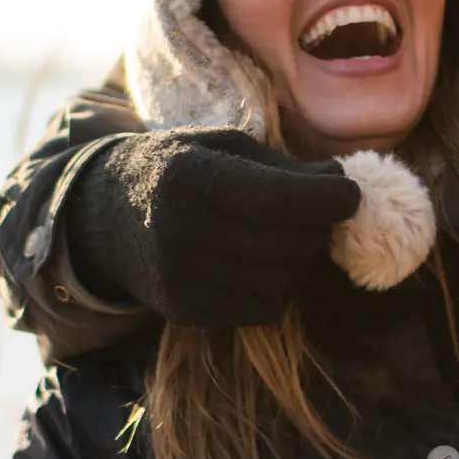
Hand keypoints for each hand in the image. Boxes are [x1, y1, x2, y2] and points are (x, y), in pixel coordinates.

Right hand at [65, 127, 361, 328]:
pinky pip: (264, 309)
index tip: (351, 194)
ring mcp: (182, 278)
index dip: (328, 200)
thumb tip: (343, 186)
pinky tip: (259, 261)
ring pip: (282, 282)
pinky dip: (278, 286)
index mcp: (189, 179)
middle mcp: (181, 232)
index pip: (276, 199)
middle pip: (286, 243)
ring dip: (299, 260)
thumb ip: (282, 167)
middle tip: (312, 212)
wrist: (107, 217)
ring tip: (282, 235)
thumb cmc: (178, 170)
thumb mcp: (222, 148)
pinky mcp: (187, 311)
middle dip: (316, 227)